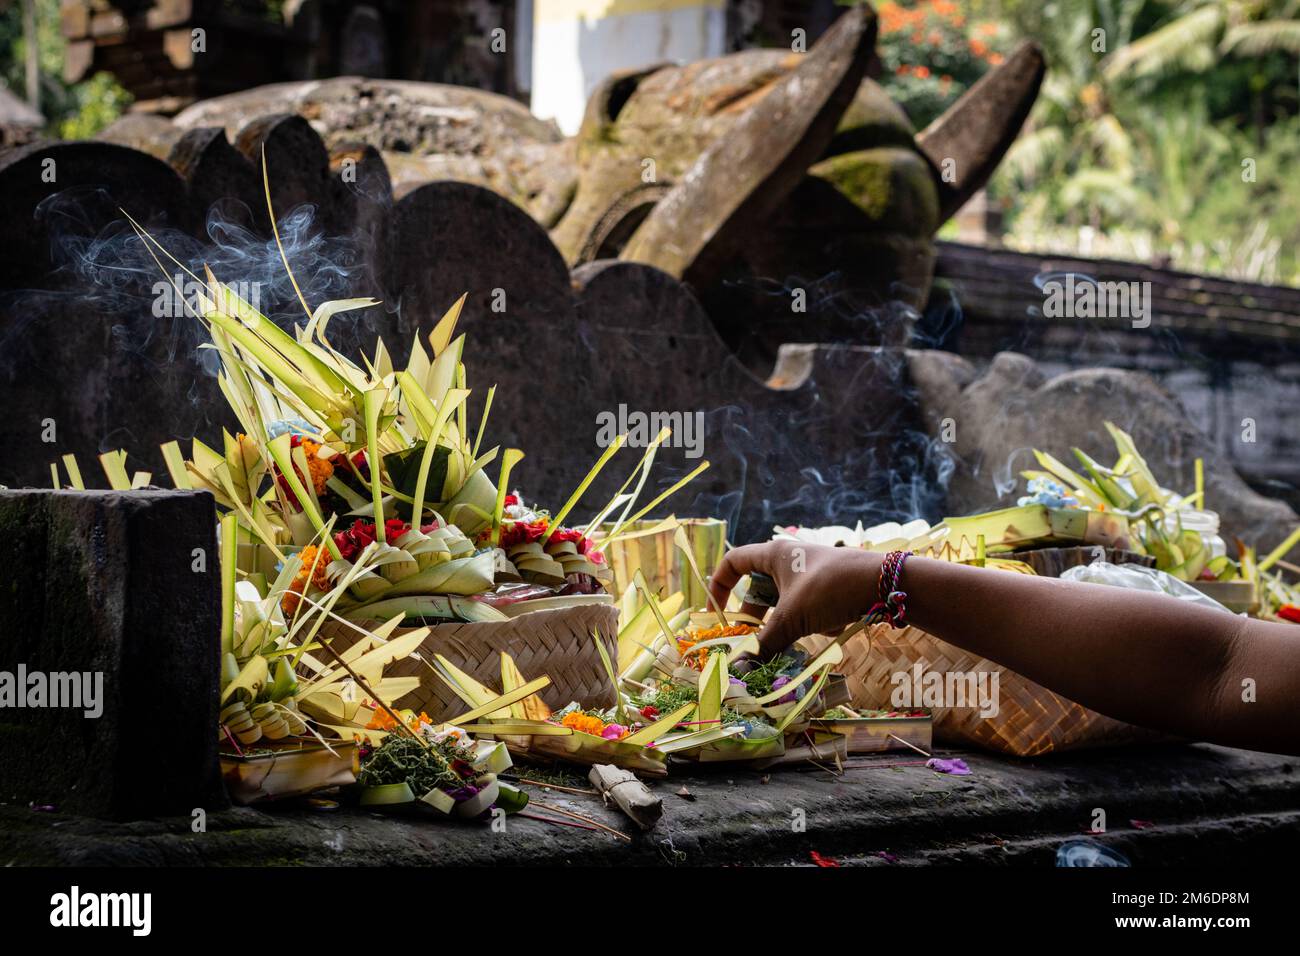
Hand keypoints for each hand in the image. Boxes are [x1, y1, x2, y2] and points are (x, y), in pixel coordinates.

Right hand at [708, 541, 881, 654]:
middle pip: (758, 589)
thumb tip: (741, 669)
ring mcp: (810, 575)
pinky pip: (805, 609)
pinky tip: (824, 631)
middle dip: (754, 617)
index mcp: (774, 555)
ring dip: (782, 625)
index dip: (719, 586)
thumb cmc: (831, 589)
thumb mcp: (793, 618)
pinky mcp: (828, 589)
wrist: (885, 585)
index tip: (716, 613)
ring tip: (787, 642)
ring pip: (783, 603)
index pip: (733, 562)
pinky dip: (808, 624)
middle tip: (750, 642)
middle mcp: (789, 560)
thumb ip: (765, 644)